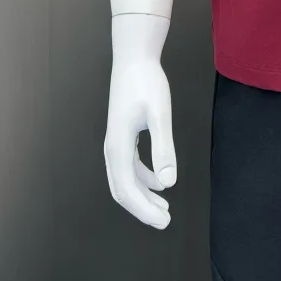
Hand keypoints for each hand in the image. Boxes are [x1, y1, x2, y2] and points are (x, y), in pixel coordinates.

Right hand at [103, 55, 176, 228]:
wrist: (134, 59)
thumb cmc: (147, 83)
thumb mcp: (160, 114)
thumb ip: (164, 147)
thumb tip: (168, 183)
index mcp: (118, 147)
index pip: (127, 190)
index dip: (143, 210)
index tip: (163, 221)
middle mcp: (112, 149)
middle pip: (122, 189)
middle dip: (142, 208)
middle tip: (165, 221)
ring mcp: (116, 142)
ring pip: (125, 180)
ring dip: (143, 196)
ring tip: (164, 208)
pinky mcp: (123, 136)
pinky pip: (129, 166)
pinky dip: (143, 179)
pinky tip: (159, 183)